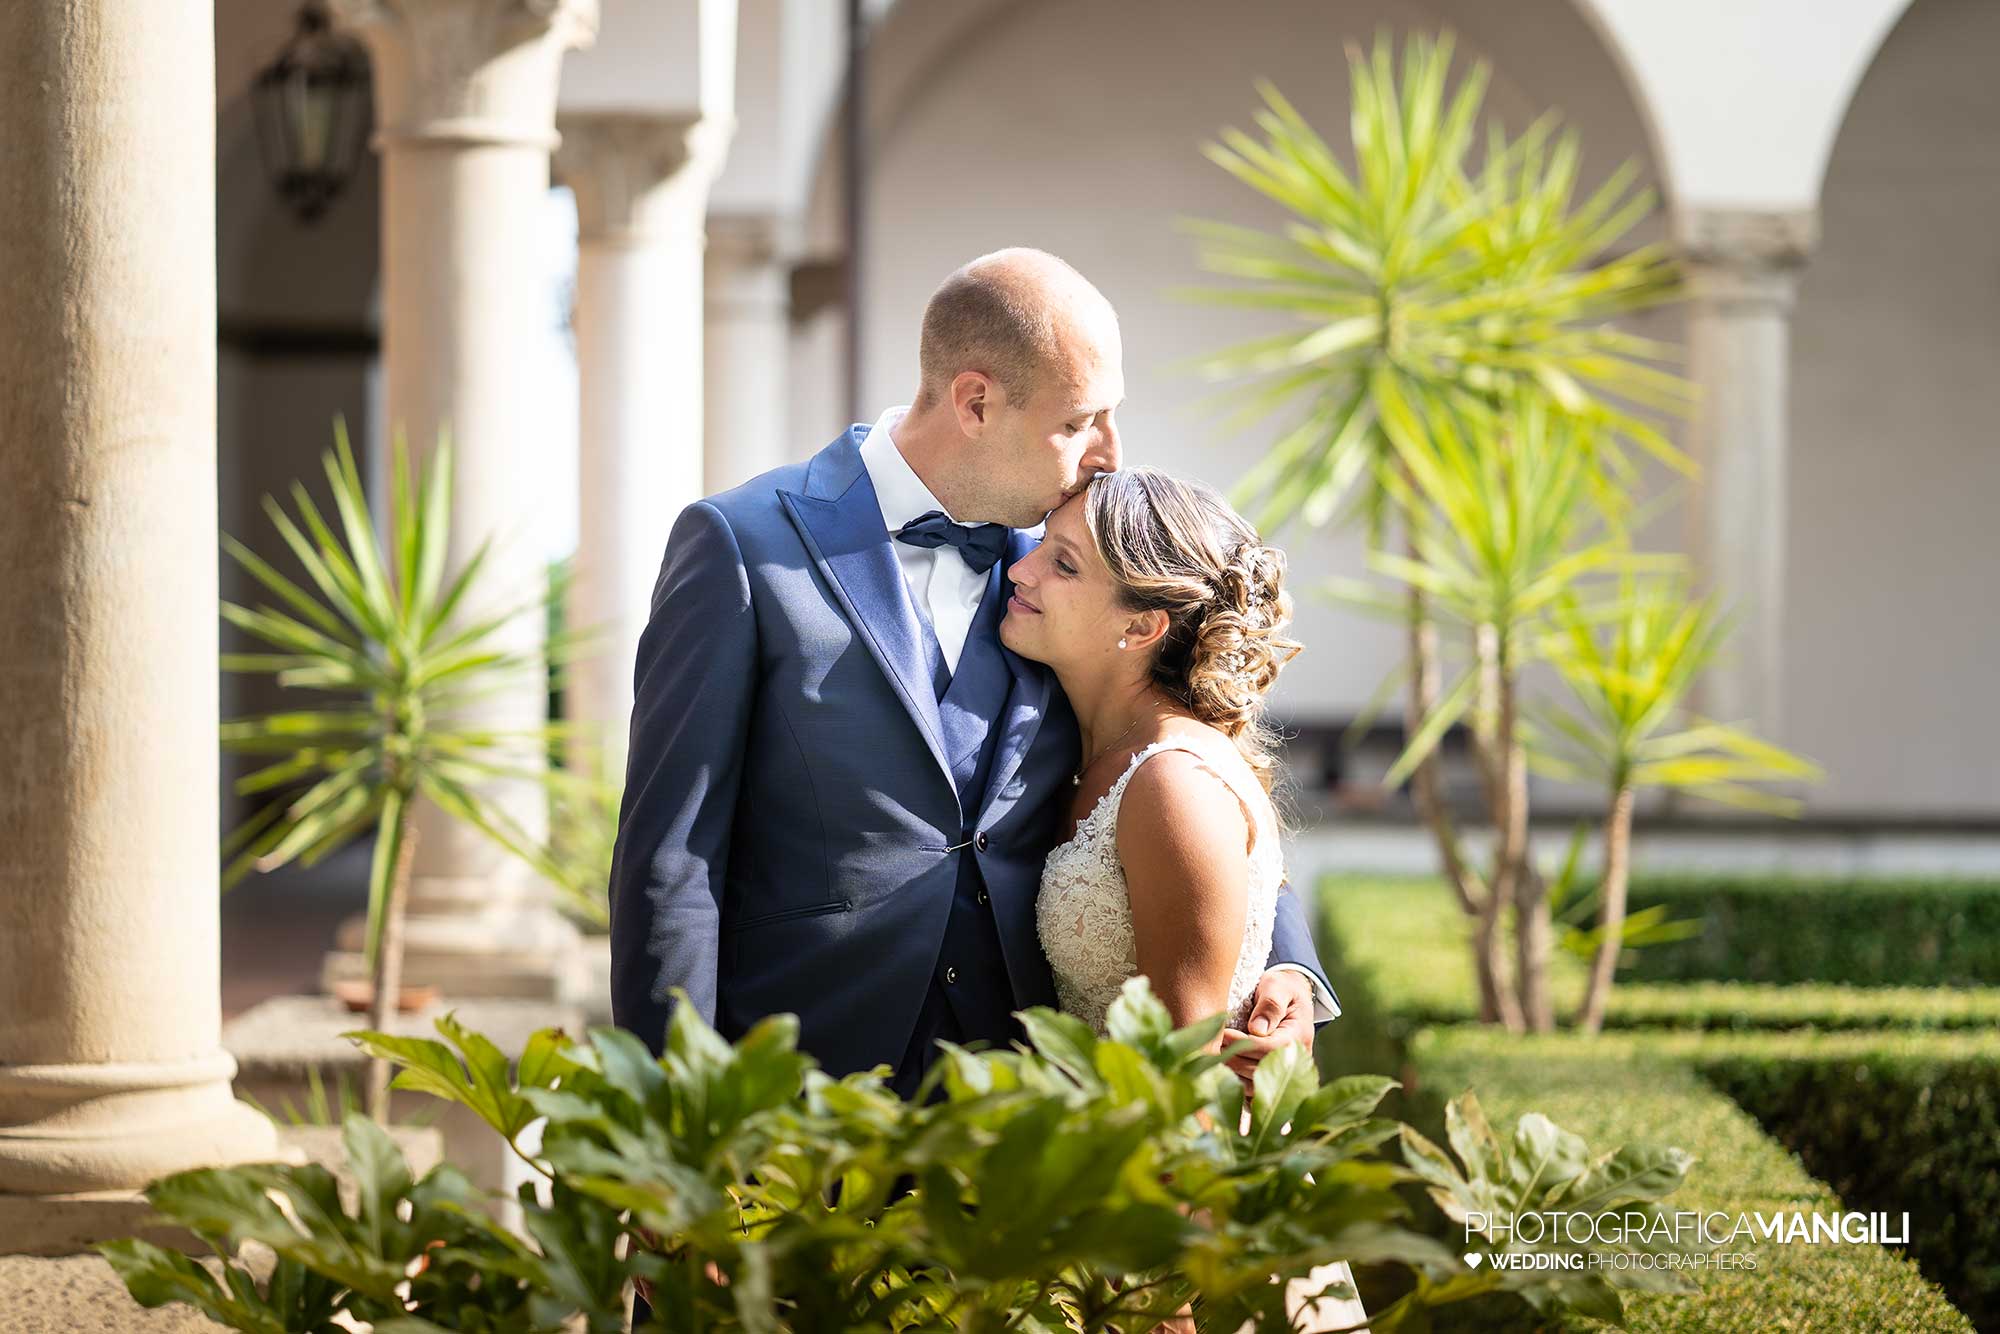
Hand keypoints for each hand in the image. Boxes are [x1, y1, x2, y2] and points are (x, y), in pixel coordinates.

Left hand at [1220, 968, 1314, 1087]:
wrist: (1289, 998)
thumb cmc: (1281, 989)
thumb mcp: (1278, 986)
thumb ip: (1270, 1004)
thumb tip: (1258, 1029)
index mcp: (1298, 1036)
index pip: (1269, 1047)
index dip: (1244, 1043)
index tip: (1223, 1034)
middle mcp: (1295, 1059)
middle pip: (1260, 1068)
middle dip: (1234, 1057)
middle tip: (1212, 1045)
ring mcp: (1285, 1073)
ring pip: (1255, 1083)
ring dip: (1232, 1072)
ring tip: (1214, 1055)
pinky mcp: (1274, 1078)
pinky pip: (1253, 1089)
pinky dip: (1236, 1082)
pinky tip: (1221, 1069)